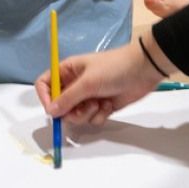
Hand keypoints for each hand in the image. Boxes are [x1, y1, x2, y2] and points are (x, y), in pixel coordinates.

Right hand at [35, 36, 163, 125]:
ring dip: (87, 114)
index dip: (45, 98)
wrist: (143, 70)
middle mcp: (75, 85)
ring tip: (100, 103)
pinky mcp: (101, 106)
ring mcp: (88, 97)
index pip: (45, 85)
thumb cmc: (113, 69)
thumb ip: (67, 98)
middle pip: (60, 106)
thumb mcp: (88, 82)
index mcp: (67, 71)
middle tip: (84, 107)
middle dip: (72, 111)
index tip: (53, 110)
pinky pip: (91, 119)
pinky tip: (109, 104)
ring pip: (76, 116)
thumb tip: (50, 111)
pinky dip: (99, 115)